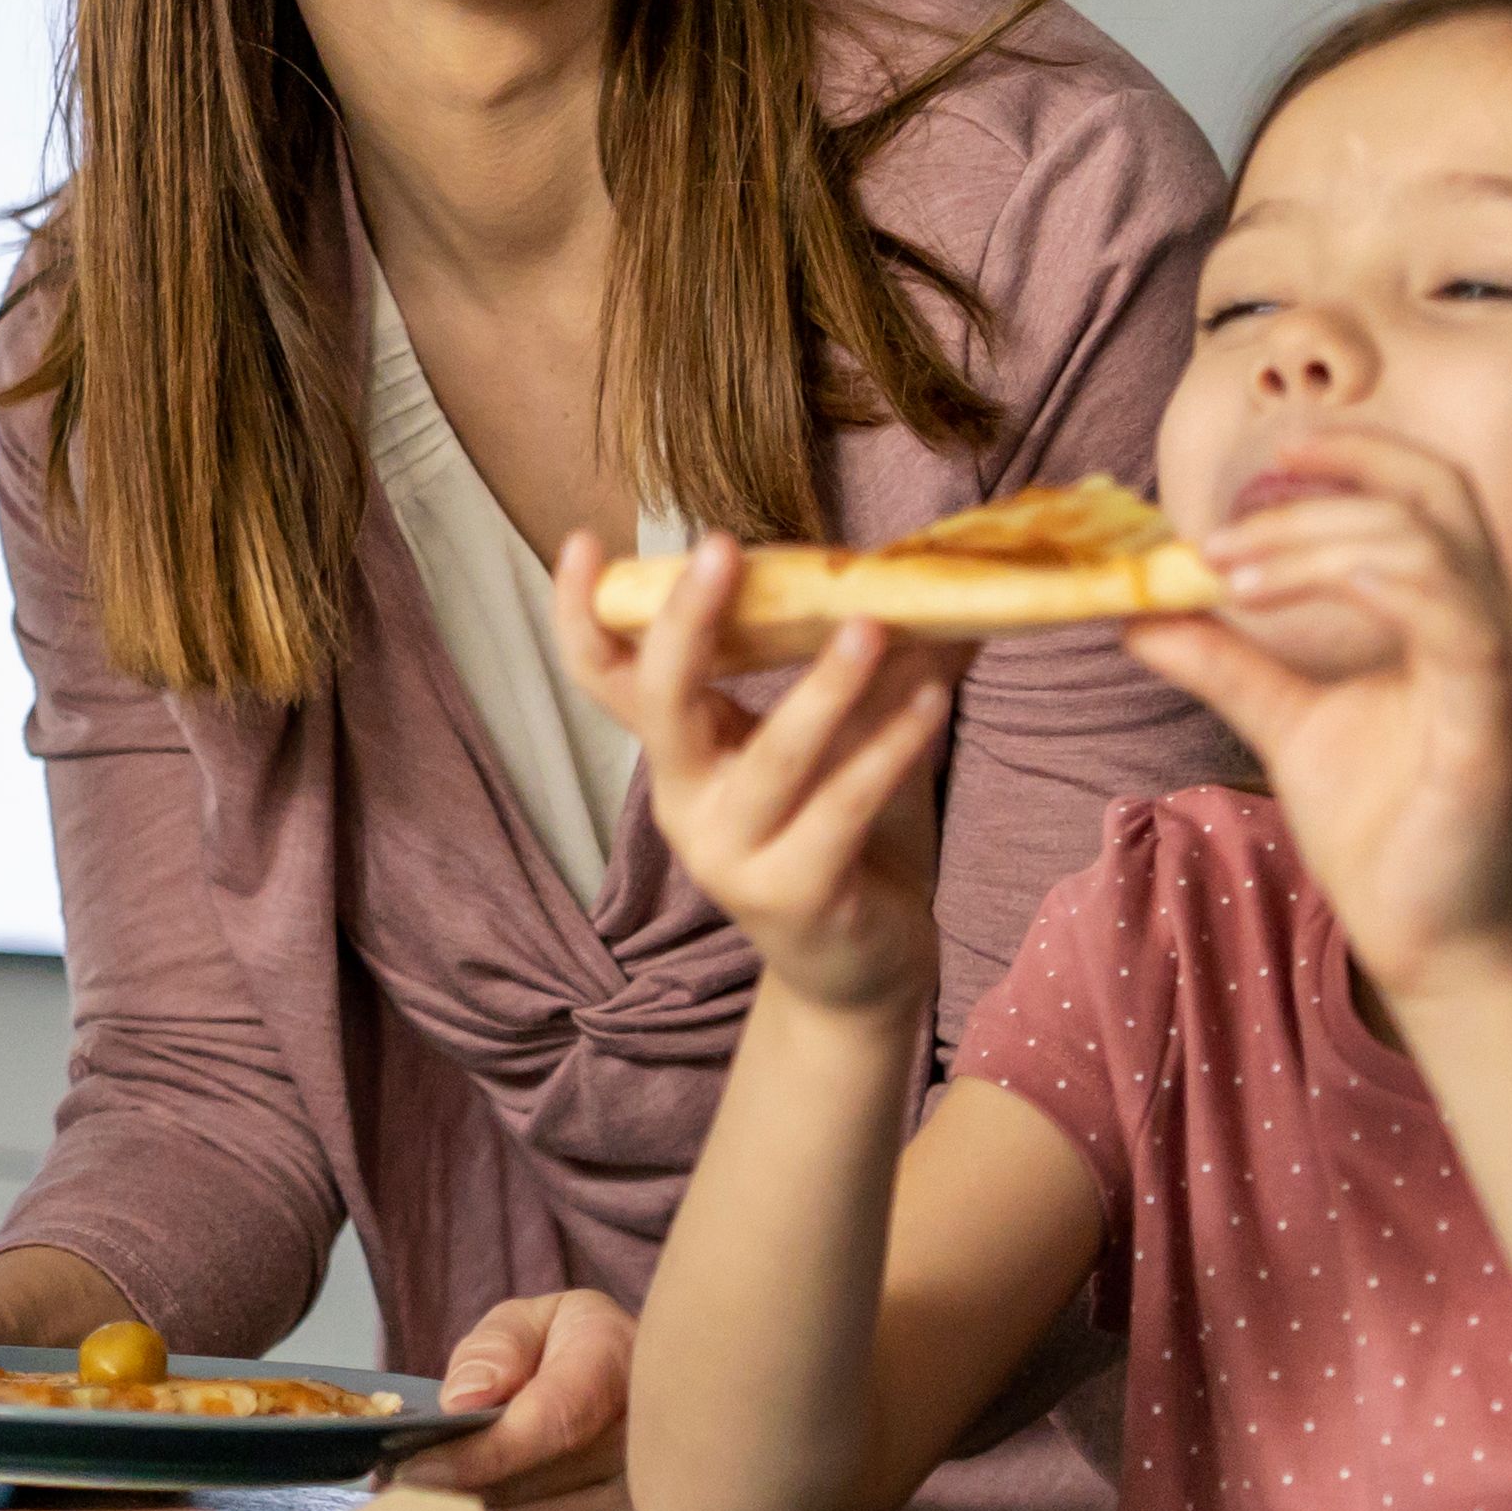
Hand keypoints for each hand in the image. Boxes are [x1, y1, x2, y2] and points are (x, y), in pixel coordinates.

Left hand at [382, 1290, 642, 1510]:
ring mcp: (665, 1492)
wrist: (643, 1386)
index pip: (549, 1420)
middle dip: (469, 1500)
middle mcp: (654, 1428)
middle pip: (550, 1488)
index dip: (478, 1454)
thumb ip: (496, 1347)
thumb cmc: (571, 1354)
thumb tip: (465, 1399)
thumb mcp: (530, 1323)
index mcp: (617, 1358)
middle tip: (404, 1509)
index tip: (414, 1471)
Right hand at [560, 535, 965, 1015]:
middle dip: (686, 622)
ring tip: (873, 625)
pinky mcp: (793, 896)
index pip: (605, 678)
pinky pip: (841, 808)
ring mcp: (732, 854)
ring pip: (771, 757)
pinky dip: (889, 749)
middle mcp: (686, 801)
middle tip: (722, 548)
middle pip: (662, 703)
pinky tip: (932, 699)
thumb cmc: (842, 837)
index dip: (581, 614)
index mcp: (680, 754)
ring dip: (824, 688)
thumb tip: (926, 574)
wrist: (860, 969)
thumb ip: (850, 667)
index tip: (579, 540)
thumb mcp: (828, 741)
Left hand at [1129, 435, 1511, 999]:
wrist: (1438, 946)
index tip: (1255, 470)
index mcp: (1467, 617)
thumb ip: (1227, 663)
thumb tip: (1142, 611)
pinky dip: (1351, 584)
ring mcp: (1511, 668)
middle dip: (1323, 483)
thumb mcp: (1288, 726)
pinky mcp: (1497, 720)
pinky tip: (1262, 601)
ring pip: (1423, 543)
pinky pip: (1449, 617)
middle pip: (1434, 491)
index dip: (1349, 456)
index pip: (1425, 492)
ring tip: (1224, 571)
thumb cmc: (1387, 838)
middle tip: (1216, 530)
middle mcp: (1504, 625)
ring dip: (1311, 538)